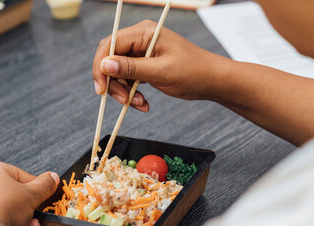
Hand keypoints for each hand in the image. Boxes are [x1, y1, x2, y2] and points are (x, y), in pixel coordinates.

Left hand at [0, 162, 59, 225]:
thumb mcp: (32, 193)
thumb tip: (53, 177)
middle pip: (16, 199)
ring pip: (11, 217)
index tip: (47, 196)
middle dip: (33, 211)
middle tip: (42, 216)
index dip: (37, 187)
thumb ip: (45, 185)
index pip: (21, 176)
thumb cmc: (6, 205)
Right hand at [93, 20, 228, 110]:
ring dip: (125, 92)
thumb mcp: (160, 72)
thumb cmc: (193, 72)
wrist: (212, 81)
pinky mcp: (146, 65)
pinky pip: (129, 79)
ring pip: (119, 72)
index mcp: (144, 32)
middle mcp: (141, 39)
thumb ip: (131, 68)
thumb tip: (105, 65)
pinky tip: (143, 103)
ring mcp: (143, 52)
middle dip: (114, 83)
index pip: (109, 45)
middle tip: (123, 101)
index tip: (101, 89)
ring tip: (140, 104)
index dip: (101, 67)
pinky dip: (132, 93)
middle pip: (111, 59)